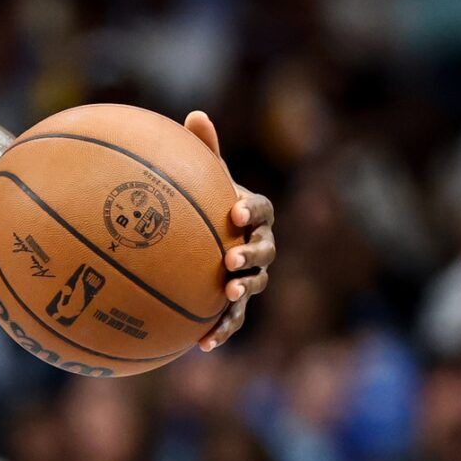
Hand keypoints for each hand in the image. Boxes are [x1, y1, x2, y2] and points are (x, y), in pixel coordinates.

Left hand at [184, 111, 276, 350]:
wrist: (203, 239)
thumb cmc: (204, 202)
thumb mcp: (203, 177)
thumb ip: (203, 151)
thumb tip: (195, 114)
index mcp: (253, 214)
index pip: (261, 210)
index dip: (252, 210)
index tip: (235, 210)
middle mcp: (259, 246)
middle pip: (265, 250)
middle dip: (252, 254)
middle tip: (231, 258)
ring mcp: (251, 275)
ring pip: (255, 285)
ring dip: (244, 290)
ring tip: (229, 294)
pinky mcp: (235, 302)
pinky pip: (232, 318)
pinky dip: (222, 330)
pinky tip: (202, 345)